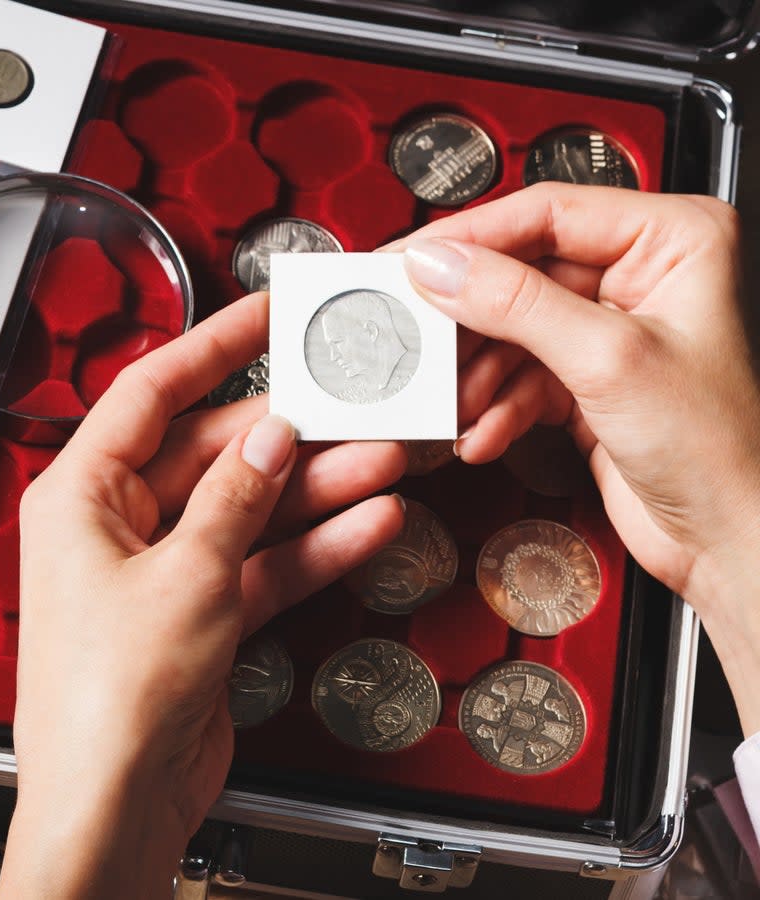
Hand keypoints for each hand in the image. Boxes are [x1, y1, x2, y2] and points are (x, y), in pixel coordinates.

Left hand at [0, 292, 404, 899]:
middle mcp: (116, 524)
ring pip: (248, 508)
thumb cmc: (104, 701)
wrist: (113, 805)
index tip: (268, 312)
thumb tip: (267, 434)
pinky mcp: (198, 614)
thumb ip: (235, 497)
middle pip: (213, 451)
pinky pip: (262, 563)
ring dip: (316, 488)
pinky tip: (368, 524)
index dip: (215, 345)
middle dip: (289, 432)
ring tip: (383, 458)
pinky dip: (312, 547)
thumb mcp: (185, 577)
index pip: (153, 392)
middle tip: (353, 402)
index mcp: (80, 494)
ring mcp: (161, 569)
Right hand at [392, 182, 759, 731]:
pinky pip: (519, 375)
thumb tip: (441, 266)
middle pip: (520, 273)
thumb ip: (516, 303)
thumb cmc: (720, 448)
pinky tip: (483, 432)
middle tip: (416, 332)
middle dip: (469, 319)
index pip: (548, 213)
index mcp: (672, 239)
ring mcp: (610, 329)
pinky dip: (496, 406)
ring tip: (453, 403)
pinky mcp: (587, 378)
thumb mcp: (607, 359)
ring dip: (477, 374)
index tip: (411, 259)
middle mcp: (641, 275)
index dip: (472, 237)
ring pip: (512, 329)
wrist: (733, 539)